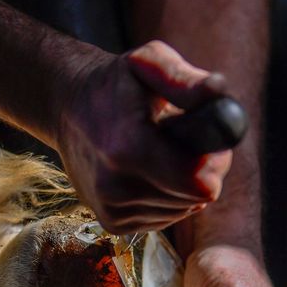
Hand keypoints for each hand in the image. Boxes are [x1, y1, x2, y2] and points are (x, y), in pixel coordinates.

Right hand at [56, 40, 232, 233]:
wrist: (67, 108)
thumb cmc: (115, 83)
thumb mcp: (149, 64)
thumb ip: (184, 80)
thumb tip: (219, 93)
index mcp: (128, 146)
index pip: (198, 183)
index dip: (214, 162)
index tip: (203, 140)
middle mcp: (116, 186)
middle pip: (195, 198)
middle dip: (202, 173)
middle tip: (185, 143)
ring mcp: (111, 208)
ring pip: (181, 211)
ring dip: (183, 186)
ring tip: (162, 154)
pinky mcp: (111, 222)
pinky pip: (163, 220)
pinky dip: (165, 199)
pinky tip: (148, 172)